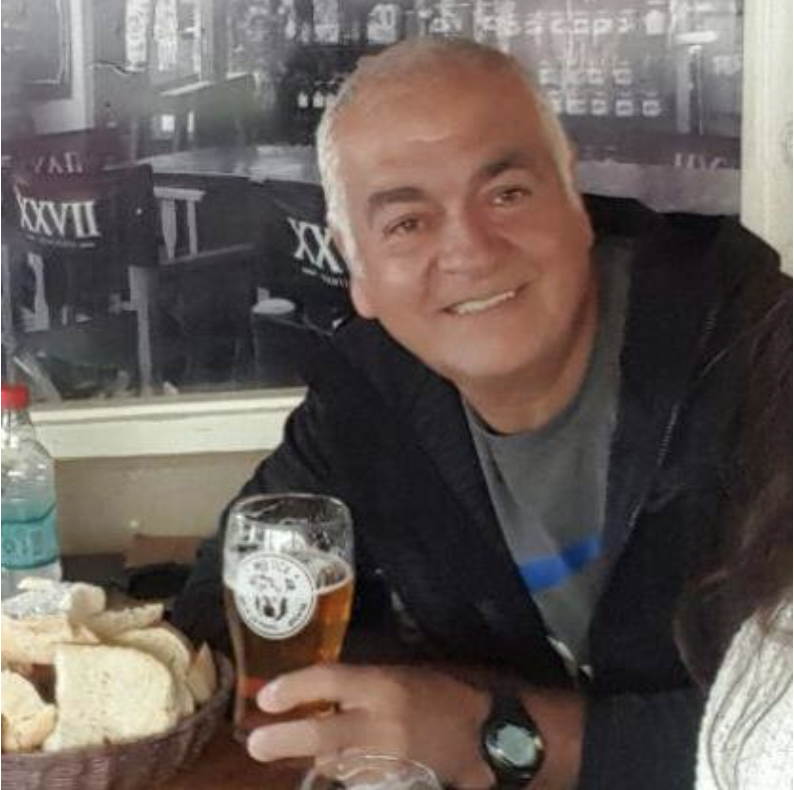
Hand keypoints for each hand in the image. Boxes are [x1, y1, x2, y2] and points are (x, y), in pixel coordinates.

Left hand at [246, 663, 493, 787]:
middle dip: (285, 741)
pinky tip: (334, 768)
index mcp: (384, 684)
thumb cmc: (444, 694)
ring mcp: (389, 759)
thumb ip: (364, 684)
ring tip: (283, 753)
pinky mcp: (398, 783)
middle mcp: (382, 722)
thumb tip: (322, 692)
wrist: (487, 735)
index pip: (330, 680)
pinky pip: (358, 780)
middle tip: (255, 745)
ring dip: (311, 761)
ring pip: (335, 765)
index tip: (266, 697)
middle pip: (323, 735)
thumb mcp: (403, 675)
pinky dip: (342, 774)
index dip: (294, 688)